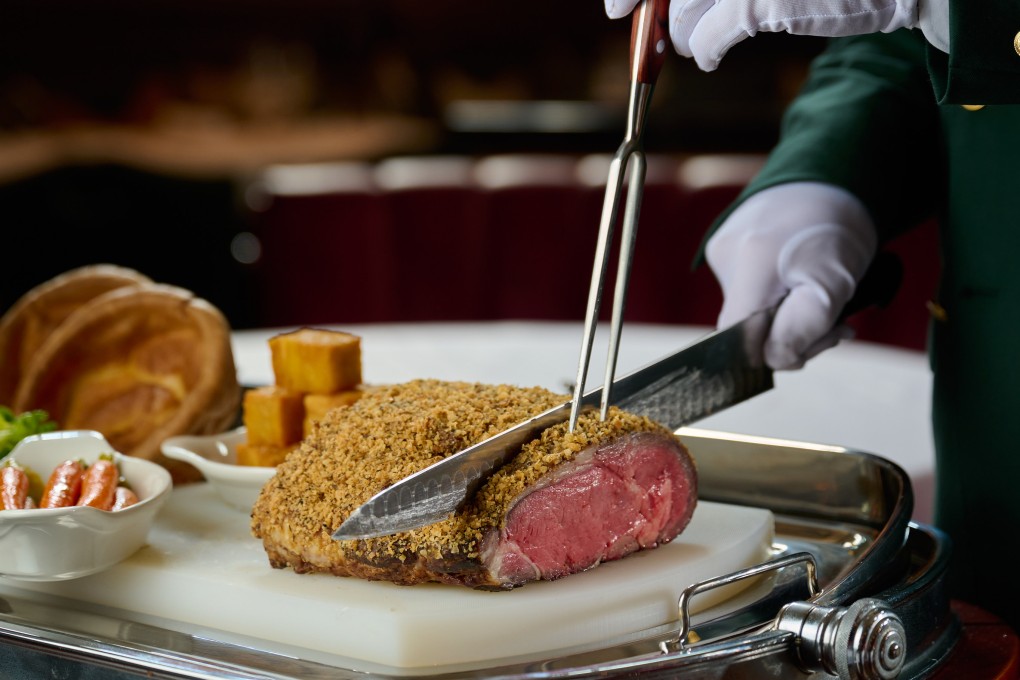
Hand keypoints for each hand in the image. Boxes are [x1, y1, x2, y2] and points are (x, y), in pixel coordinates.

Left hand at [603, 0, 942, 69]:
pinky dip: (707, 50)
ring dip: (684, 31)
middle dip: (650, 6)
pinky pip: (711, 36)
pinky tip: (713, 57)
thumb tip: (669, 7)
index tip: (618, 5)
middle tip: (637, 20)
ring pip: (685, 10)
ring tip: (697, 37)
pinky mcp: (762, 1)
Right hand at [704, 182, 877, 369]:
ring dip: (786, 316)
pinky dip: (776, 295)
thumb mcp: (834, 283)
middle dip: (791, 335)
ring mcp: (721, 251)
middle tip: (835, 324)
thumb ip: (803, 329)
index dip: (775, 351)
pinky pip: (747, 289)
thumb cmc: (835, 228)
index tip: (819, 339)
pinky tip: (797, 277)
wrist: (831, 175)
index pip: (739, 340)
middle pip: (745, 329)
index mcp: (750, 267)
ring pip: (749, 310)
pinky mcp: (723, 246)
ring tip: (820, 293)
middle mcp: (725, 258)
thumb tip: (774, 360)